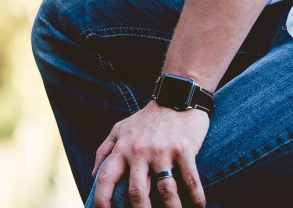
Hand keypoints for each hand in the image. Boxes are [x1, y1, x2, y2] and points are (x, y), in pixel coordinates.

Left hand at [91, 101, 207, 207]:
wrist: (176, 95)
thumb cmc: (147, 117)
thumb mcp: (120, 128)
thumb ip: (104, 150)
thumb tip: (93, 175)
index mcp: (122, 148)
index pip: (105, 179)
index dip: (101, 201)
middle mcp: (140, 151)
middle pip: (137, 192)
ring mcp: (163, 151)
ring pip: (165, 191)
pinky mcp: (184, 149)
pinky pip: (190, 179)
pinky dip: (196, 197)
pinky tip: (199, 207)